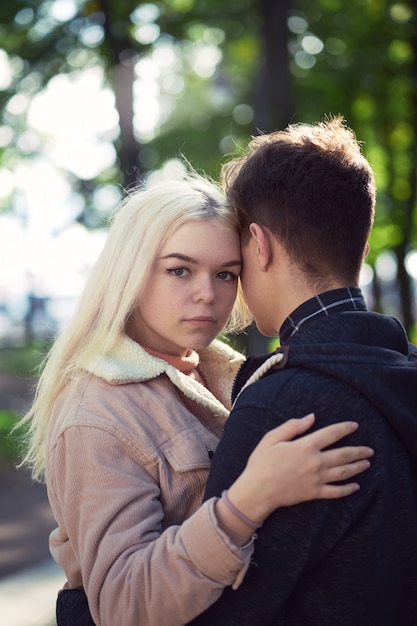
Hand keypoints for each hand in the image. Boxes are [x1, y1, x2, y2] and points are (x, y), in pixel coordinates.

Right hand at [228, 414, 372, 524]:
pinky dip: (348, 489)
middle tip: (370, 450)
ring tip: (367, 463)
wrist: (258, 490)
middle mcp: (316, 462)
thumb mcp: (272, 438)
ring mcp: (317, 479)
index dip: (345, 428)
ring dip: (357, 467)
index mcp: (306, 446)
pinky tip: (356, 486)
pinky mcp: (314, 493)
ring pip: (344, 472)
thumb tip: (311, 417)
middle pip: (343, 454)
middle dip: (359, 451)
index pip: (332, 434)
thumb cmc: (262, 462)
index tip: (355, 426)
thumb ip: (293, 426)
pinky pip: (336, 491)